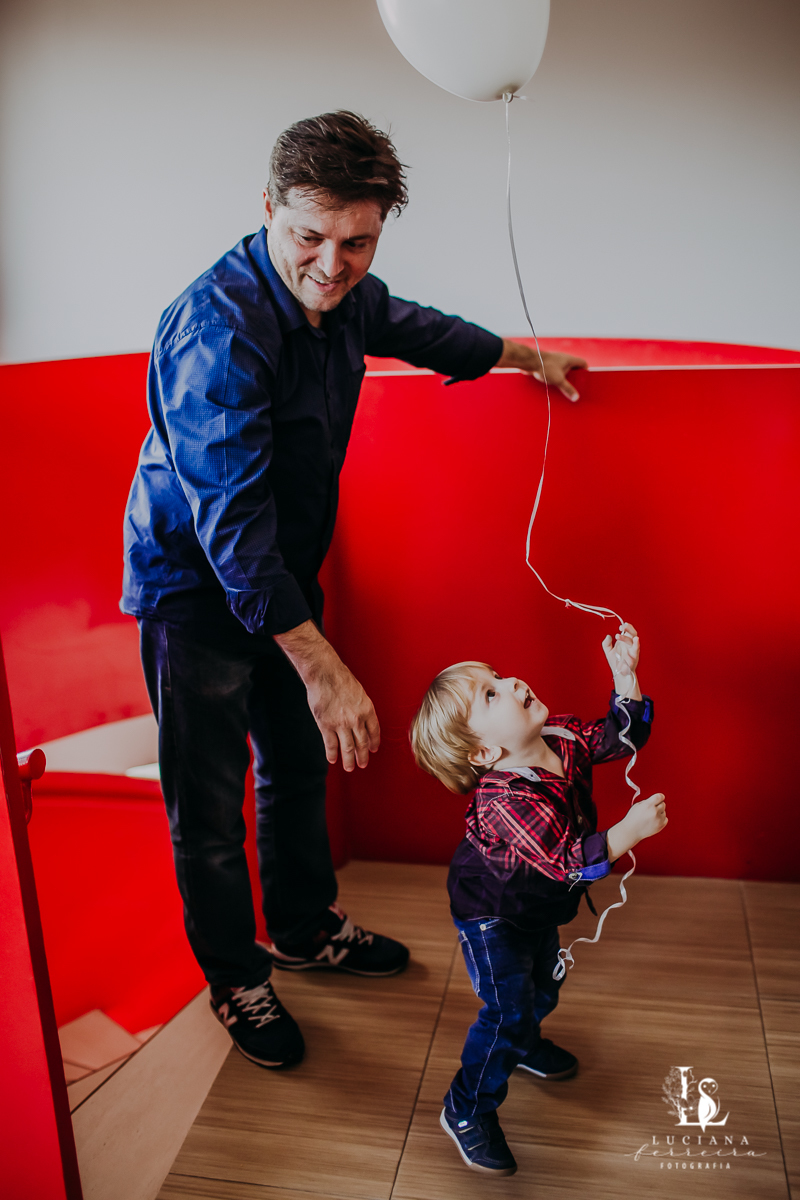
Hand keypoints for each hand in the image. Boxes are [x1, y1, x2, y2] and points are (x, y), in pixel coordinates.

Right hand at [273, 620, 379, 770]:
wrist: (325, 673)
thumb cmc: (341, 678)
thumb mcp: (359, 692)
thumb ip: (361, 707)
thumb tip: (361, 719)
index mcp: (367, 709)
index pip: (374, 731)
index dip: (374, 742)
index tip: (373, 749)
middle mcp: (357, 719)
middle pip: (362, 743)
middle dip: (363, 756)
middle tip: (363, 763)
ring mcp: (341, 724)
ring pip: (348, 748)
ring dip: (349, 760)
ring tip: (350, 767)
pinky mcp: (326, 725)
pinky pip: (331, 744)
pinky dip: (332, 754)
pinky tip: (333, 760)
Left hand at [496, 341, 587, 400]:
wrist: (529, 361)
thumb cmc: (545, 367)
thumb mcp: (559, 380)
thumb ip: (568, 389)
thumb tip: (576, 398)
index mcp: (569, 359)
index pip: (583, 363)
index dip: (585, 371)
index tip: (585, 380)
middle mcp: (563, 359)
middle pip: (573, 368)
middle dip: (574, 377)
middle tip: (574, 386)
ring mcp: (555, 361)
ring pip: (563, 370)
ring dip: (564, 378)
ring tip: (563, 387)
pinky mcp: (547, 365)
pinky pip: (555, 372)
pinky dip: (556, 378)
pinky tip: (553, 385)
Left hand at [602, 623, 641, 700]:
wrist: (619, 673)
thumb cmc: (615, 661)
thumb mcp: (608, 651)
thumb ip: (606, 643)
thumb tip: (608, 636)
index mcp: (625, 641)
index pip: (628, 631)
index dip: (626, 627)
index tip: (620, 626)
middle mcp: (630, 644)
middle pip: (633, 633)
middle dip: (628, 628)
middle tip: (621, 627)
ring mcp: (633, 650)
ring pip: (634, 640)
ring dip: (626, 637)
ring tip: (617, 636)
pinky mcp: (635, 656)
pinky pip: (636, 649)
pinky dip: (636, 644)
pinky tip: (636, 639)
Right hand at [606, 792, 666, 860]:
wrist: (631, 831)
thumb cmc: (633, 818)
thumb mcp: (637, 805)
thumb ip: (648, 802)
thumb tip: (656, 801)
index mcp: (648, 805)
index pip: (659, 797)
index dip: (660, 796)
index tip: (660, 797)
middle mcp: (654, 812)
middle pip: (663, 804)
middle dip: (658, 805)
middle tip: (651, 809)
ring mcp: (658, 819)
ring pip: (664, 812)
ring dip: (659, 812)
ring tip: (650, 816)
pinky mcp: (660, 826)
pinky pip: (665, 819)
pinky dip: (661, 819)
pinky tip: (654, 820)